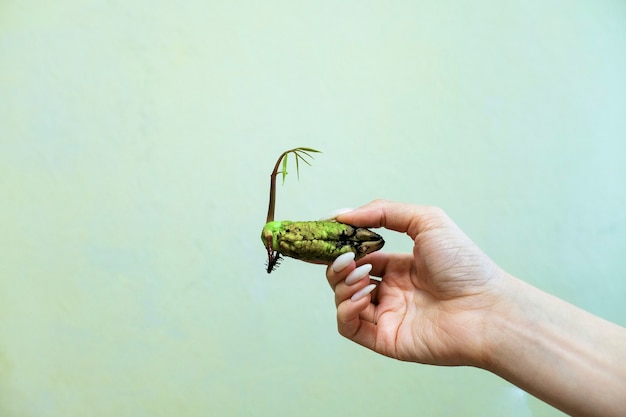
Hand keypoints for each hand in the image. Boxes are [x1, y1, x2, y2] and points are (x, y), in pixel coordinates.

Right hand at [326, 200, 505, 365]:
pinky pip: (349, 326)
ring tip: (361, 274)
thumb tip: (343, 215)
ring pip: (344, 300)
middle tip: (345, 257)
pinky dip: (345, 309)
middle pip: (346, 278)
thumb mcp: (426, 221)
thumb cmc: (465, 264)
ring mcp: (387, 315)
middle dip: (338, 265)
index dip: (343, 246)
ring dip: (342, 284)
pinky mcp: (385, 339)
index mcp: (400, 266)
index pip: (359, 256)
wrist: (487, 307)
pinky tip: (363, 294)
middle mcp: (391, 291)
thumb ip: (384, 212)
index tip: (328, 235)